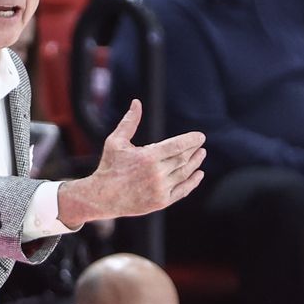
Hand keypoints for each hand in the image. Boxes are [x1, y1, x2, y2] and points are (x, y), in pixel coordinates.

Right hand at [57, 99, 205, 227]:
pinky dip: (192, 182)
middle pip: (183, 159)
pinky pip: (182, 191)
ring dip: (196, 164)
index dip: (191, 140)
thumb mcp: (115, 141)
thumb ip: (129, 122)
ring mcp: (160, 189)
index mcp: (148, 157)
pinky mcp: (161, 202)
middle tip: (200, 144)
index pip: (177, 146)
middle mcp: (157, 173)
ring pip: (185, 174)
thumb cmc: (109, 167)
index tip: (200, 136)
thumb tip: (136, 102)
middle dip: (194, 150)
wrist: (102, 198)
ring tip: (201, 155)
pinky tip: (198, 174)